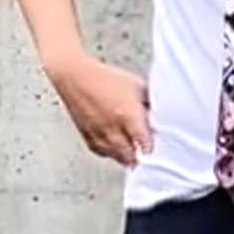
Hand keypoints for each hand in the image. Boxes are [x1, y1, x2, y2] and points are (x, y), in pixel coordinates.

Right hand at [46, 51, 152, 166]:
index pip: (146, 144)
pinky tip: (116, 147)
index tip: (156, 143)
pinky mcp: (88, 137)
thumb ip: (149, 103)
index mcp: (128, 115)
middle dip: (141, 155)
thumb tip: (158, 115)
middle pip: (132, 157)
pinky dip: (111, 153)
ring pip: (118, 158)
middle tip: (146, 150)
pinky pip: (102, 153)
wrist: (75, 76)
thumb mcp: (137, 85)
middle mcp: (114, 128)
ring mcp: (100, 134)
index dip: (154, 146)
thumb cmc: (105, 78)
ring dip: (127, 156)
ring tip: (133, 150)